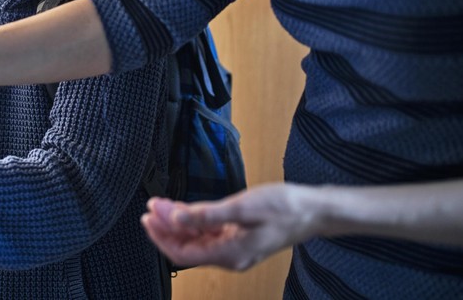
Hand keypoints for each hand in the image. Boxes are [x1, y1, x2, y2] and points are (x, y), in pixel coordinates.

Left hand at [141, 183, 319, 270]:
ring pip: (196, 240)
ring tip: (161, 205)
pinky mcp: (239, 238)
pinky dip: (193, 222)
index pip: (183, 254)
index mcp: (230, 254)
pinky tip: (183, 209)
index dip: (161, 237)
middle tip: (151, 207)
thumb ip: (207, 215)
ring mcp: (235, 249)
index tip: (147, 217)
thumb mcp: (242, 208)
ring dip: (177, 224)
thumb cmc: (284, 207)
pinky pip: (209, 234)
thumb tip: (176, 220)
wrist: (314, 210)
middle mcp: (230, 257)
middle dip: (165, 228)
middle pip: (187, 248)